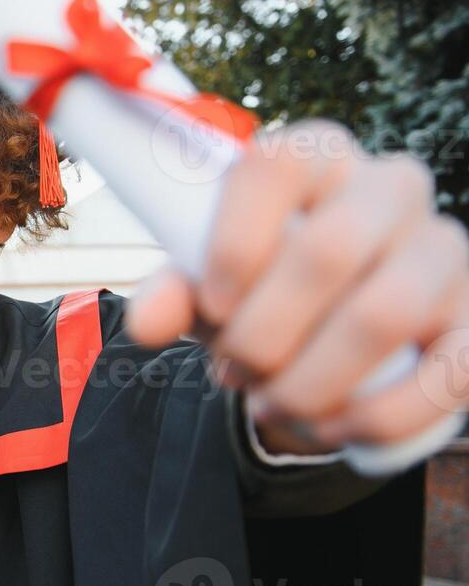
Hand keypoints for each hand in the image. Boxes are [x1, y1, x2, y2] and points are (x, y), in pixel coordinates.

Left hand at [127, 120, 468, 454]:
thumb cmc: (261, 293)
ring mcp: (444, 250)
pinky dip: (378, 416)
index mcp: (316, 157)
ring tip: (274, 403)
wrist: (332, 336)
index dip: (235, 244)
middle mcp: (390, 188)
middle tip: (234, 371)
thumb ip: (174, 293)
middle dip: (263, 334)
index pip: (275, 165)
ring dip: (312, 380)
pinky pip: (446, 374)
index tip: (213, 307)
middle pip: (327, 251)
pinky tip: (335, 428)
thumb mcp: (209, 288)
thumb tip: (148, 321)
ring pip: (383, 314)